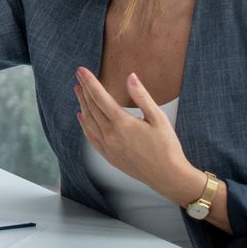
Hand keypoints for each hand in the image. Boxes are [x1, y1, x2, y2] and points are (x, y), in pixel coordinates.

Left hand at [72, 68, 202, 203]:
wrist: (167, 176)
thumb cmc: (167, 147)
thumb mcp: (158, 118)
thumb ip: (142, 96)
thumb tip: (131, 77)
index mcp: (122, 123)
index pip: (99, 97)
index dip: (89, 82)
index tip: (81, 71)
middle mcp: (110, 134)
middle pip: (91, 107)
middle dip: (84, 90)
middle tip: (79, 78)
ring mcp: (107, 146)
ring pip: (88, 121)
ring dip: (82, 105)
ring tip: (78, 92)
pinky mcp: (108, 156)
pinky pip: (91, 137)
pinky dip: (84, 125)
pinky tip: (82, 117)